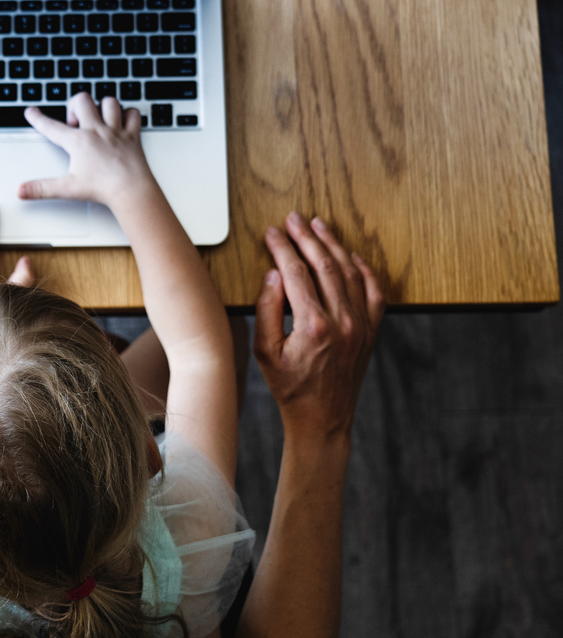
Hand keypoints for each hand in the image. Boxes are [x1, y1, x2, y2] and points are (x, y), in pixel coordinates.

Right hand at [19, 92, 156, 211]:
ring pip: (109, 102)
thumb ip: (42, 188)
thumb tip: (22, 190)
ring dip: (102, 106)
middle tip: (74, 121)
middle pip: (82, 100)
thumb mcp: (67, 188)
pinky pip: (133, 114)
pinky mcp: (132, 136)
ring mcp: (116, 131)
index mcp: (78, 142)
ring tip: (97, 119)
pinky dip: (128, 114)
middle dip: (74, 105)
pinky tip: (122, 121)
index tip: (31, 112)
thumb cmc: (102, 188)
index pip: (52, 127)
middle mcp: (97, 131)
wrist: (130, 190)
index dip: (38, 119)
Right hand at [254, 212, 385, 445]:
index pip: (296, 273)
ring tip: (319, 227)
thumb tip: (274, 275)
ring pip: (350, 272)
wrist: (322, 418)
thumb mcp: (264, 352)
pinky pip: (373, 291)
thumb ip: (267, 310)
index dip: (282, 248)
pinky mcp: (371, 331)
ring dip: (333, 246)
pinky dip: (363, 269)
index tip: (272, 233)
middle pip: (324, 265)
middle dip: (307, 238)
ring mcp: (361, 325)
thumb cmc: (290, 388)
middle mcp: (342, 321)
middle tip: (294, 219)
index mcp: (314, 325)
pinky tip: (351, 255)